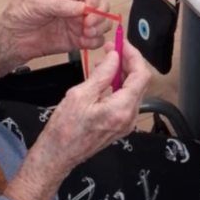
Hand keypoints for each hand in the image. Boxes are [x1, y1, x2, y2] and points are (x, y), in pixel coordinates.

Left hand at [0, 0, 110, 78]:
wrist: (12, 39)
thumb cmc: (20, 15)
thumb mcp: (38, 3)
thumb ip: (61, 5)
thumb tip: (82, 7)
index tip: (90, 8)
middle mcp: (76, 6)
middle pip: (101, 6)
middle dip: (99, 16)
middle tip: (88, 24)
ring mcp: (78, 23)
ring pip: (102, 24)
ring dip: (99, 29)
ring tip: (86, 34)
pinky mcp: (78, 40)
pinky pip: (95, 40)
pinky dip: (95, 42)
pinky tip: (84, 42)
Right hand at [6, 42, 151, 199]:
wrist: (58, 155)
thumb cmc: (64, 129)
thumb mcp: (80, 95)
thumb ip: (102, 74)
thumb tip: (114, 57)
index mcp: (122, 109)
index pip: (141, 75)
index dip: (133, 56)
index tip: (121, 43)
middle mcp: (129, 117)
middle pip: (139, 82)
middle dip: (128, 63)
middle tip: (112, 49)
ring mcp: (125, 123)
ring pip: (133, 91)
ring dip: (122, 73)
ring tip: (104, 63)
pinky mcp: (119, 126)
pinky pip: (125, 101)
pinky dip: (118, 86)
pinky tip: (103, 80)